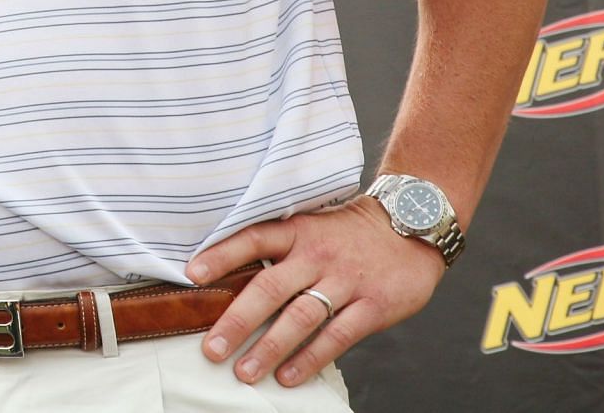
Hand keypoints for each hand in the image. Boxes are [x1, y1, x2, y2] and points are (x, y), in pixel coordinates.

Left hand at [185, 196, 446, 387]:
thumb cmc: (348, 233)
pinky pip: (336, 336)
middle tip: (212, 349)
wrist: (412, 225)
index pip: (252, 239)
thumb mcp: (311, 226)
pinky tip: (288, 376)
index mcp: (297, 231)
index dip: (221, 256)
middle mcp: (316, 255)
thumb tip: (231, 279)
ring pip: (300, 317)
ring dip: (269, 348)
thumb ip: (278, 250)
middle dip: (237, 321)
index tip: (191, 275)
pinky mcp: (372, 305)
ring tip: (244, 372)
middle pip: (269, 288)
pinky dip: (310, 358)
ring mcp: (345, 281)